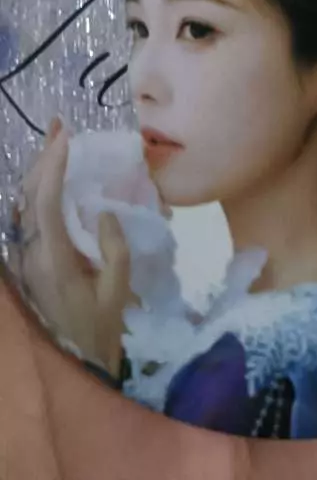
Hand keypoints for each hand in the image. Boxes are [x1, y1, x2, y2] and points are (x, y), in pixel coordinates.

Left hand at [17, 119, 130, 376]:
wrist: (74, 366)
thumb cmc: (100, 329)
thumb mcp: (118, 290)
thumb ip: (114, 248)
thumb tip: (103, 211)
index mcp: (53, 261)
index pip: (46, 203)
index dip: (53, 167)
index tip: (66, 138)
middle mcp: (31, 256)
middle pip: (29, 197)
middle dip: (42, 158)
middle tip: (60, 126)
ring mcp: (25, 260)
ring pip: (23, 205)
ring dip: (38, 171)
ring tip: (56, 142)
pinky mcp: (27, 263)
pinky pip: (28, 218)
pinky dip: (39, 190)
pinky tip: (50, 178)